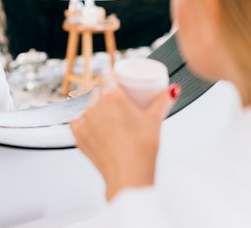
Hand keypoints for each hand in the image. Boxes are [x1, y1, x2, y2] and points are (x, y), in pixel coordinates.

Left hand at [70, 70, 179, 200]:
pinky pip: (78, 122)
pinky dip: (85, 122)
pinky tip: (95, 126)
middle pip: (97, 91)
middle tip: (118, 100)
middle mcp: (94, 106)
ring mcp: (84, 121)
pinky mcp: (78, 136)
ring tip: (108, 116)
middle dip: (106, 93)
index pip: (106, 75)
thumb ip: (163, 101)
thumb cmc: (142, 148)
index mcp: (112, 97)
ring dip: (96, 108)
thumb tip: (172, 90)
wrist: (128, 175)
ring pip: (88, 106)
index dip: (111, 74)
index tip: (116, 78)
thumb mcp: (155, 120)